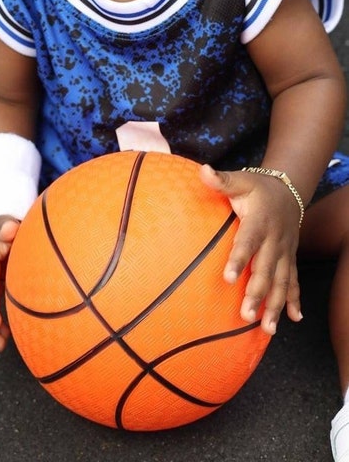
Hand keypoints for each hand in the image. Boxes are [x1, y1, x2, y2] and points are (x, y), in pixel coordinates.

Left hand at [200, 164, 302, 335]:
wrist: (289, 191)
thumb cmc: (258, 188)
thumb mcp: (241, 180)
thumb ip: (222, 180)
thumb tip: (203, 170)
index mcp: (260, 222)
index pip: (248, 242)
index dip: (239, 259)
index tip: (227, 277)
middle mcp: (275, 240)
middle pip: (266, 269)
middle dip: (257, 292)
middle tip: (245, 314)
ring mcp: (285, 252)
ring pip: (281, 281)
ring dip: (275, 305)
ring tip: (266, 328)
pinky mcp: (290, 259)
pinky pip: (294, 281)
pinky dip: (294, 300)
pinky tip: (294, 319)